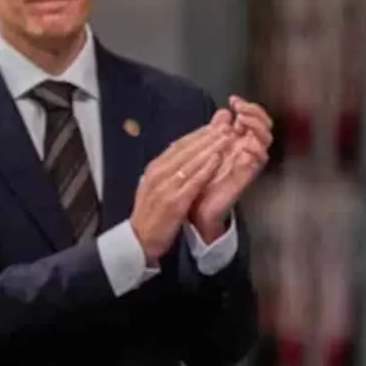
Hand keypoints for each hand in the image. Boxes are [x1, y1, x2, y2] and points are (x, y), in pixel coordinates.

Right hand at [131, 125, 232, 263]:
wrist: (139, 240)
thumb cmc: (151, 215)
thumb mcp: (156, 187)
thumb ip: (168, 172)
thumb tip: (182, 156)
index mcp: (155, 168)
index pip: (179, 145)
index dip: (199, 134)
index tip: (215, 125)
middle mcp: (159, 173)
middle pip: (186, 149)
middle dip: (207, 135)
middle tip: (225, 125)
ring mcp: (165, 187)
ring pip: (191, 161)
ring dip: (210, 147)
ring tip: (226, 137)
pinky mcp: (173, 202)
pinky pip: (192, 181)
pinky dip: (205, 169)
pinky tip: (217, 160)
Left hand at [189, 96, 272, 238]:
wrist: (196, 207)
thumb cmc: (202, 179)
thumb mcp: (206, 149)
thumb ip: (216, 130)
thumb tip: (223, 112)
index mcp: (238, 142)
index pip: (253, 118)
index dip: (248, 107)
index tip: (233, 100)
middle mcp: (246, 150)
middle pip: (264, 125)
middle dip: (254, 112)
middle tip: (239, 108)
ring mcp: (248, 162)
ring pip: (266, 138)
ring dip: (257, 125)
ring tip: (243, 120)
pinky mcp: (247, 175)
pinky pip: (259, 159)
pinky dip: (255, 148)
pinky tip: (244, 142)